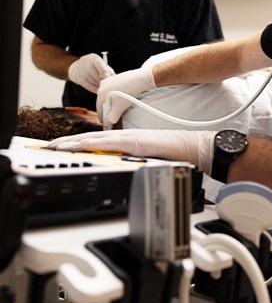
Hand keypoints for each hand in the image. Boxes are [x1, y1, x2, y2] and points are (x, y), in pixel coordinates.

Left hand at [47, 129, 214, 173]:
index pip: (96, 141)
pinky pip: (111, 142)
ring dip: (75, 142)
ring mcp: (129, 138)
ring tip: (58, 146)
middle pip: (91, 137)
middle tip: (49, 146)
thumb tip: (119, 166)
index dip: (76, 143)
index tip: (61, 148)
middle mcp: (124, 136)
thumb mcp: (145, 158)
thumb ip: (131, 160)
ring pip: (96, 138)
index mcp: (125, 141)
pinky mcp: (136, 142)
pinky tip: (83, 145)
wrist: (190, 147)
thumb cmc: (172, 153)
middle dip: (68, 142)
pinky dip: (95, 143)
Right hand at [68, 54, 114, 92]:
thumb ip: (108, 70)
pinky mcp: (81, 80)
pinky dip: (96, 89)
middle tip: (110, 84)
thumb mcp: (101, 63)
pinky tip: (100, 89)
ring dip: (101, 86)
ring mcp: (83, 73)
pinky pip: (90, 88)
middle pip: (98, 76)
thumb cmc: (94, 65)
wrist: (78, 66)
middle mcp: (87, 65)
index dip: (103, 71)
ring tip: (104, 85)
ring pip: (95, 83)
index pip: (99, 64)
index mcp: (94, 59)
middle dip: (105, 81)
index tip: (107, 77)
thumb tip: (116, 79)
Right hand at [96, 68, 155, 126]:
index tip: (109, 123)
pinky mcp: (115, 78)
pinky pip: (113, 90)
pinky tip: (123, 98)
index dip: (104, 119)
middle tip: (116, 115)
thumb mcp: (118, 110)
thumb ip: (110, 119)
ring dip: (113, 103)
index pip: (99, 110)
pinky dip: (116, 96)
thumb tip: (107, 123)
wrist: (139, 80)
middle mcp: (102, 86)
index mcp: (100, 94)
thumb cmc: (128, 94)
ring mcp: (108, 80)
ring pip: (108, 96)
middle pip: (103, 102)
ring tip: (121, 106)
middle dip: (109, 110)